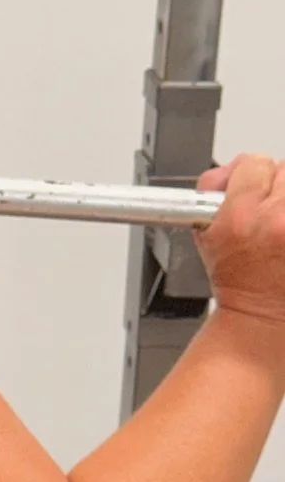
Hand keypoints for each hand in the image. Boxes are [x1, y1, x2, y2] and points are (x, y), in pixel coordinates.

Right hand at [195, 155, 284, 325]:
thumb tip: (226, 174)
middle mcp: (279, 221)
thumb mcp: (205, 233)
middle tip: (269, 213)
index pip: (253, 164)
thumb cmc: (237, 281)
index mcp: (242, 217)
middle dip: (276, 188)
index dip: (248, 179)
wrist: (262, 316)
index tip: (248, 194)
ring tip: (280, 226)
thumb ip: (210, 191)